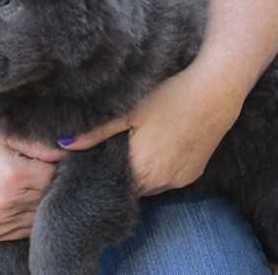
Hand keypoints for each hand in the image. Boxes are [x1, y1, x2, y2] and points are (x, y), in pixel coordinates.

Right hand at [0, 129, 66, 240]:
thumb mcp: (2, 135)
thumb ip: (36, 143)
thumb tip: (68, 146)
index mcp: (15, 175)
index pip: (56, 174)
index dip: (59, 165)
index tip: (55, 158)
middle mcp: (10, 202)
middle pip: (50, 195)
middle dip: (53, 182)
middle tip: (47, 170)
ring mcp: (1, 221)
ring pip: (40, 214)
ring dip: (43, 201)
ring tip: (34, 184)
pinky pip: (26, 228)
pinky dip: (30, 215)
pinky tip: (25, 200)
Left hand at [57, 59, 245, 195]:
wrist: (216, 91)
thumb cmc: (170, 96)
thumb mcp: (130, 111)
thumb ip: (95, 133)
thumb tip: (61, 146)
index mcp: (141, 169)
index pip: (111, 184)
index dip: (103, 171)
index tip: (99, 155)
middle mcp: (160, 182)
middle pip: (131, 186)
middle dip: (122, 172)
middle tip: (118, 146)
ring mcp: (179, 180)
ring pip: (150, 185)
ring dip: (142, 172)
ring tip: (139, 144)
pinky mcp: (194, 175)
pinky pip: (168, 179)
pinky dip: (160, 169)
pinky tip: (160, 146)